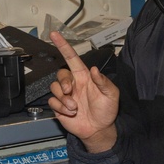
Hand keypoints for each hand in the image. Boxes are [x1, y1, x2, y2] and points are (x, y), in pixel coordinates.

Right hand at [47, 30, 118, 152]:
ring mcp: (66, 95)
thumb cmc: (107, 110)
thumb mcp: (111, 95)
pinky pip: (52, 101)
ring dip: (64, 99)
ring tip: (75, 108)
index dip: (63, 46)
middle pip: (60, 74)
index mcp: (85, 77)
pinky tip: (70, 113)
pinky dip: (60, 107)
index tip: (55, 34)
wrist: (99, 129)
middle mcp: (74, 83)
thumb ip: (103, 82)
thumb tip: (95, 69)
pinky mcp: (59, 106)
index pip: (72, 58)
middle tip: (71, 91)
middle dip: (63, 82)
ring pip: (54, 88)